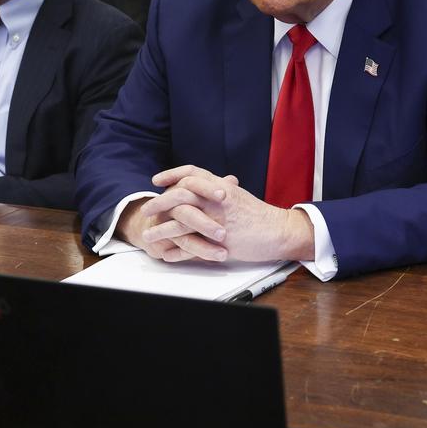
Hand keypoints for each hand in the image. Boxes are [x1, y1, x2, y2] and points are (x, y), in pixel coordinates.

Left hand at [139, 165, 315, 262]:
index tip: (156, 180)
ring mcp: (218, 219)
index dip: (172, 175)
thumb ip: (222, 190)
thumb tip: (210, 186)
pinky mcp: (220, 240)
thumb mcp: (239, 196)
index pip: (192, 173)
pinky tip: (166, 254)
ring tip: (148, 236)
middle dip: (160, 202)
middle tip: (147, 209)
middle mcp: (218, 199)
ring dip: (161, 229)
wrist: (279, 231)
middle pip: (180, 194)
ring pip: (180, 221)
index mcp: (222, 186)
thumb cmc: (259, 215)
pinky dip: (176, 251)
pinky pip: (191, 245)